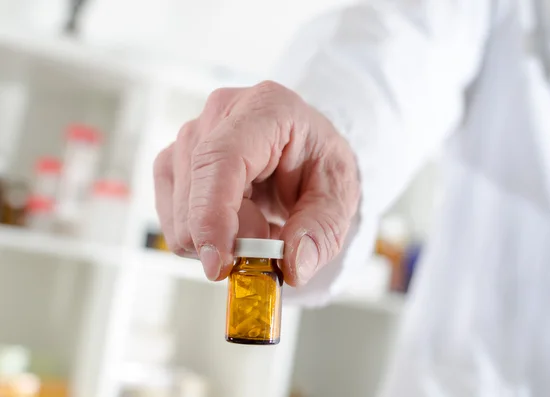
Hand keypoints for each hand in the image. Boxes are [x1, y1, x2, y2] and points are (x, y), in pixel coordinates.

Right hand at [153, 81, 359, 285]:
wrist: (305, 151)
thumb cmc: (320, 164)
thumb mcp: (340, 197)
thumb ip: (322, 231)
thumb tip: (293, 266)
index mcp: (266, 108)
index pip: (221, 159)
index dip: (212, 215)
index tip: (219, 264)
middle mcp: (219, 114)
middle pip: (195, 194)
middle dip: (230, 236)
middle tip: (271, 234)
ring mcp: (189, 136)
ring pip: (179, 216)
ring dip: (218, 239)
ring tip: (257, 221)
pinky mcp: (173, 163)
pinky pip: (172, 222)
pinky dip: (203, 238)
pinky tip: (234, 222)